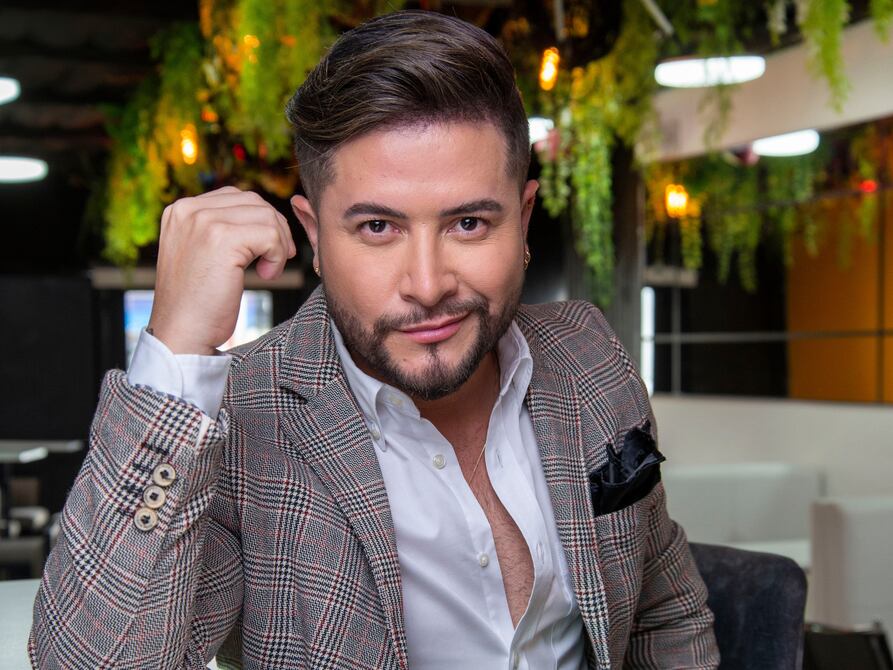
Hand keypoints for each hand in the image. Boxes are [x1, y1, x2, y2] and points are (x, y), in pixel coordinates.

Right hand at [147, 186, 296, 354]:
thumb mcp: (202, 253)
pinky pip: (270, 235)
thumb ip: (221, 228)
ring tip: (267, 271)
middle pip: (255, 202)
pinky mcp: (222, 239)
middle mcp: (188, 209)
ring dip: (278, 245)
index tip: (266, 249)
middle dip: (275, 230)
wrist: (182, 334)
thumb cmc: (197, 302)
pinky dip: (277, 257)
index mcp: (181, 210)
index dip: (261, 222)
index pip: (238, 197)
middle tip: (275, 260)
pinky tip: (266, 275)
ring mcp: (204, 222)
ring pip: (267, 217)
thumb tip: (265, 214)